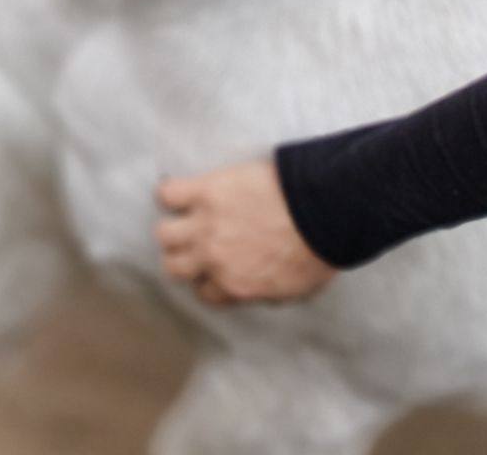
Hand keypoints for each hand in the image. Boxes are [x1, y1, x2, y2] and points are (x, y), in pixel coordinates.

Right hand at [156, 159, 337, 306]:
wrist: (322, 211)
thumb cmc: (317, 249)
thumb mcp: (296, 289)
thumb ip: (265, 294)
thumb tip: (253, 293)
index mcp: (236, 285)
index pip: (205, 292)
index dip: (209, 280)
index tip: (214, 271)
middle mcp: (213, 258)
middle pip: (174, 267)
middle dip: (183, 259)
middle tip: (195, 248)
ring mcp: (205, 224)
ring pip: (164, 234)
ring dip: (175, 229)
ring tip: (185, 220)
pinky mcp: (204, 192)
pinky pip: (168, 193)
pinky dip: (171, 193)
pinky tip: (184, 193)